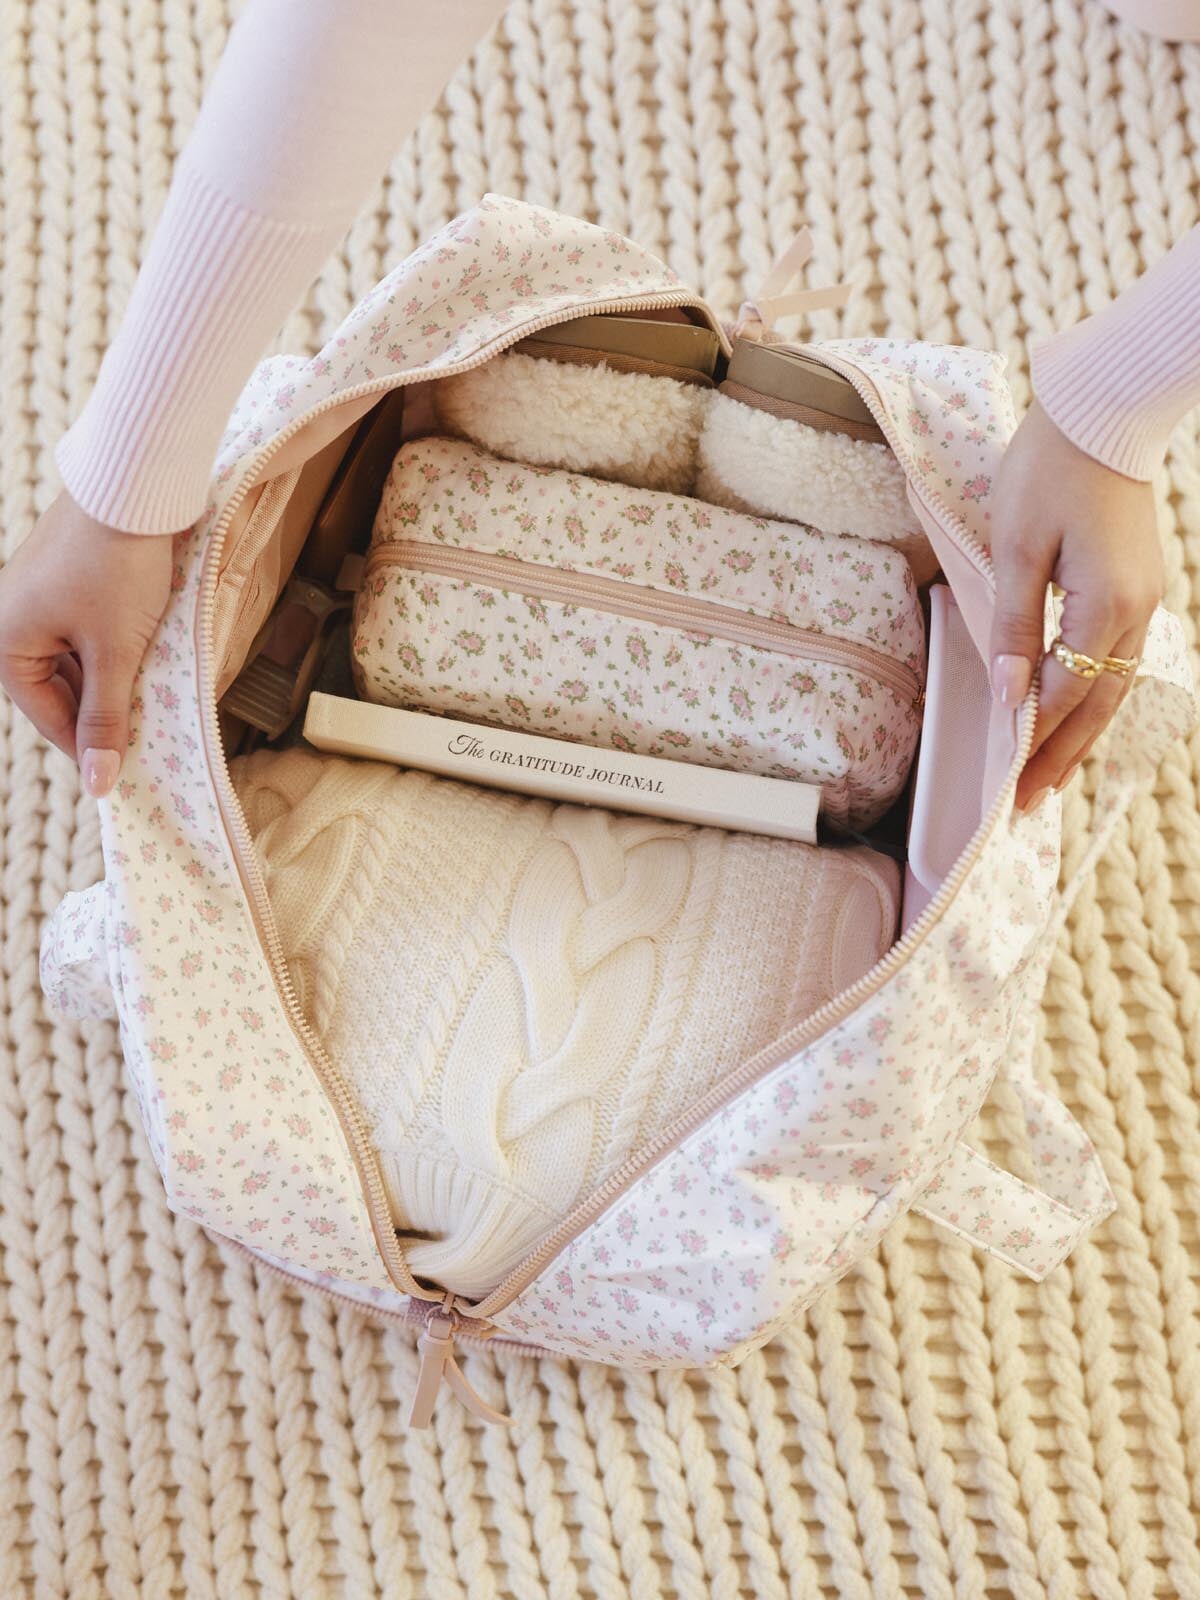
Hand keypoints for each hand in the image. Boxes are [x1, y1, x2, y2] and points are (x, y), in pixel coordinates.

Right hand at [0, 490, 178, 796]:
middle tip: (143, 741)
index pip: (46, 714)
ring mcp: (38, 597)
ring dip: (110, 681)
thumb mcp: (115, 652)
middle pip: (59, 689)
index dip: (87, 745)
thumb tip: (97, 782)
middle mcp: (11, 619)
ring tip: (150, 702)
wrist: (132, 487)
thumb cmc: (117, 569)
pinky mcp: (66, 580)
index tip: (123, 773)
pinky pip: (85, 631)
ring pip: (76, 661)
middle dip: (100, 711)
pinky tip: (146, 662)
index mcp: (7, 641)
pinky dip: (113, 651)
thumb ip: (105, 718)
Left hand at [988, 399, 1162, 811]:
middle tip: (1028, 805)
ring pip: (1111, 687)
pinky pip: (1115, 659)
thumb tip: (1011, 695)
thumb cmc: (1049, 470)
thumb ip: (1013, 625)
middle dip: (1061, 756)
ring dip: (1079, 734)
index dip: (1034, 740)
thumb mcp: (1015, 547)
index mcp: (1105, 604)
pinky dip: (1092, 696)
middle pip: (1097, 705)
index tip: (1008, 784)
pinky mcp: (1136, 586)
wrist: (1103, 412)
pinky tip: (1072, 715)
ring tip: (1049, 777)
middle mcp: (1135, 611)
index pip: (1064, 693)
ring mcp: (1142, 599)